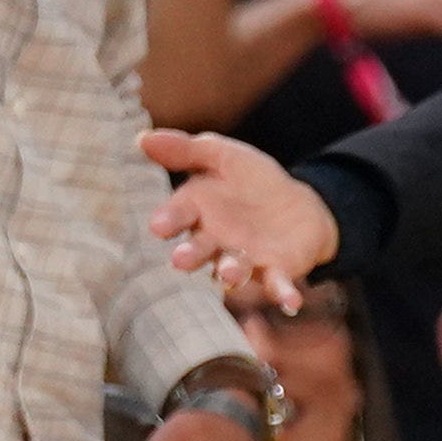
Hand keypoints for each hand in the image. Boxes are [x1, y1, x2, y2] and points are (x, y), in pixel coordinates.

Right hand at [142, 131, 338, 308]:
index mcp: (198, 209)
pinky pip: (278, 285)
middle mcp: (215, 240)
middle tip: (180, 260)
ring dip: (230, 272)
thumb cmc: (253, 181)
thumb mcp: (223, 156)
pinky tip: (292, 303)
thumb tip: (142, 138)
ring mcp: (244, 259)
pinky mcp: (276, 271)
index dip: (168, 220)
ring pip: (233, 268)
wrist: (299, 205)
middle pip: (198, 248)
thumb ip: (187, 150)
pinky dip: (283, 294)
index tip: (158, 226)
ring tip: (227, 273)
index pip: (178, 214)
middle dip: (190, 254)